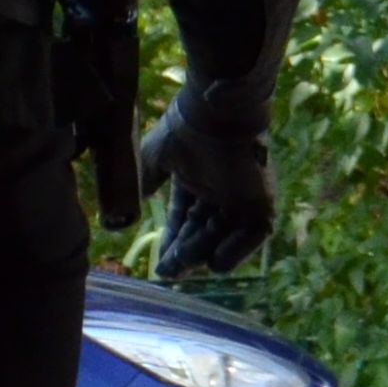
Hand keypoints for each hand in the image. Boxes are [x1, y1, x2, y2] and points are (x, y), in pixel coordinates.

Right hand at [139, 94, 275, 278]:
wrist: (214, 114)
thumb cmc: (184, 130)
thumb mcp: (154, 158)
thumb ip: (144, 182)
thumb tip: (126, 208)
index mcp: (197, 181)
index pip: (184, 220)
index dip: (172, 242)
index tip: (159, 264)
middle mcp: (220, 192)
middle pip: (201, 233)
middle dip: (183, 254)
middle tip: (167, 272)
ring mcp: (242, 199)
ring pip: (222, 238)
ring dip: (201, 254)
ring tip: (180, 264)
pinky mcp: (261, 202)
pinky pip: (254, 236)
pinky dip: (236, 252)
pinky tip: (212, 263)